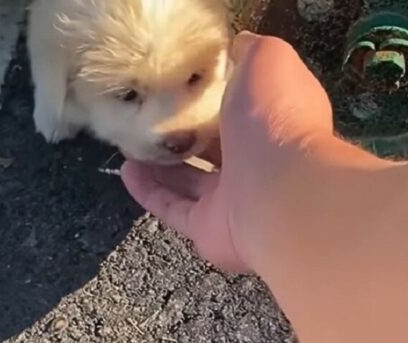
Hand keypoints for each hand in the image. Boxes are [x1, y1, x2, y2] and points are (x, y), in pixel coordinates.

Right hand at [121, 31, 384, 272]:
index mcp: (275, 125)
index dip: (217, 97)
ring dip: (161, 165)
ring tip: (131, 144)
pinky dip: (149, 192)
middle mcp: (258, 166)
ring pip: (191, 182)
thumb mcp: (267, 61)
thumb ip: (250, 52)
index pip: (245, 110)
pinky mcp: (210, 231)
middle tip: (153, 118)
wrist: (281, 192)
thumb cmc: (274, 120)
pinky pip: (173, 209)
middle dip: (186, 134)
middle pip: (216, 149)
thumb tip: (237, 46)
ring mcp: (235, 203)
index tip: (187, 84)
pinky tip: (126, 170)